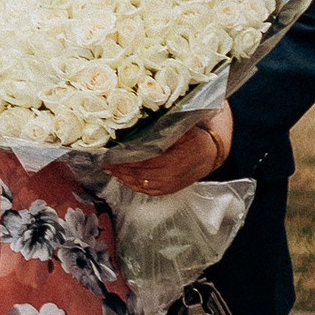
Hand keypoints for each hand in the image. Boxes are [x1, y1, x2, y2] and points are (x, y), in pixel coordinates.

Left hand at [114, 101, 232, 196]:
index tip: (110, 154)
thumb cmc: (195, 137)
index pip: (143, 161)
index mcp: (174, 159)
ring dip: (123, 178)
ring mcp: (170, 185)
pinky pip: (148, 190)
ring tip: (110, 169)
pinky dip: (134, 185)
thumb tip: (139, 124)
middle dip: (120, 169)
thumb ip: (163, 128)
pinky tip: (124, 178)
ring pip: (141, 184)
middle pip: (139, 174)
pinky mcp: (170, 189)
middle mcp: (171, 175)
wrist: (210, 154)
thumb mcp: (181, 128)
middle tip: (104, 162)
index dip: (125, 159)